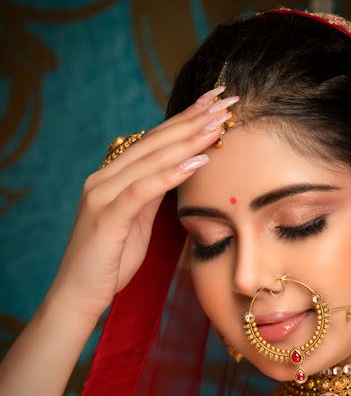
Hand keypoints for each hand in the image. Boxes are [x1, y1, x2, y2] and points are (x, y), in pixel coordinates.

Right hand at [47, 87, 236, 320]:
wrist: (79, 294)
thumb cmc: (111, 262)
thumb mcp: (138, 223)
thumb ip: (152, 196)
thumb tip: (179, 173)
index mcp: (111, 178)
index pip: (153, 141)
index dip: (185, 120)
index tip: (215, 103)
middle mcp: (104, 178)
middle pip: (154, 141)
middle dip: (192, 119)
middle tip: (225, 100)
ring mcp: (102, 195)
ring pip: (151, 159)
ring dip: (188, 140)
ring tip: (219, 124)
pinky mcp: (107, 216)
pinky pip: (142, 189)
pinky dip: (171, 173)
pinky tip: (197, 161)